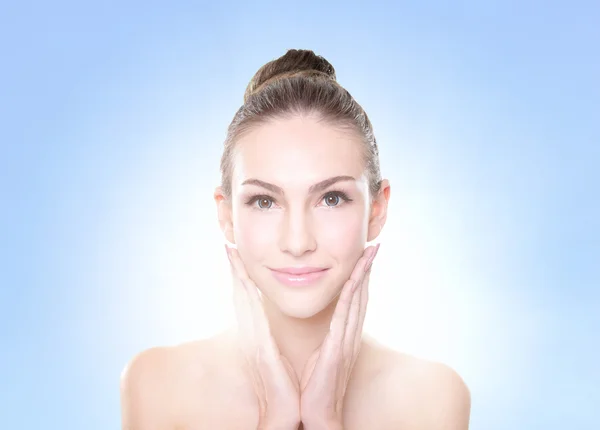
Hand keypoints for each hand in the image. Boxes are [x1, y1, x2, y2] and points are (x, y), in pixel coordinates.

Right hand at [226, 245, 300, 429]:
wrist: (284, 411)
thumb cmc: (282, 384)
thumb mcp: (275, 356)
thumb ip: (269, 339)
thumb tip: (268, 327)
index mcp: (256, 333)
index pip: (247, 298)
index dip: (241, 276)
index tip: (237, 255)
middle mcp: (250, 332)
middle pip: (240, 293)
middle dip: (234, 269)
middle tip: (228, 244)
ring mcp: (252, 338)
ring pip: (242, 299)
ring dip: (237, 274)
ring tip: (231, 252)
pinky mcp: (259, 346)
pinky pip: (252, 315)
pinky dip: (245, 295)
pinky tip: (243, 280)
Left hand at [299, 244, 379, 428]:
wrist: (318, 414)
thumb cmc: (316, 387)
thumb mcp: (322, 356)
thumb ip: (327, 339)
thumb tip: (326, 328)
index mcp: (344, 335)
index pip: (354, 300)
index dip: (360, 277)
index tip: (362, 256)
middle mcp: (350, 335)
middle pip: (362, 294)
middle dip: (367, 269)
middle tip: (373, 245)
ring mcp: (347, 340)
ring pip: (358, 300)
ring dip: (364, 275)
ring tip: (369, 252)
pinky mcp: (338, 348)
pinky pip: (346, 315)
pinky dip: (353, 294)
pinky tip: (356, 278)